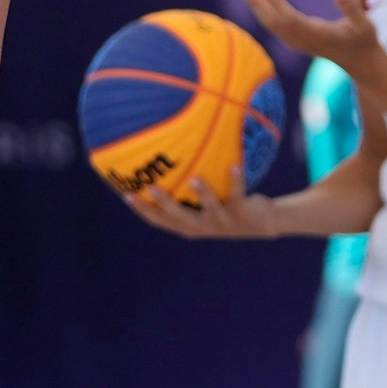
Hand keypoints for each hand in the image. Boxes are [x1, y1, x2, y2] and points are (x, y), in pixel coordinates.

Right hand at [122, 165, 280, 239]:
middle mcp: (203, 227)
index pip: (161, 221)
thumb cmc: (222, 207)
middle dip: (165, 204)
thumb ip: (183, 193)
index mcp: (189, 226)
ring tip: (195, 179)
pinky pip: (238, 195)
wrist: (260, 224)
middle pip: (180, 218)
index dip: (144, 210)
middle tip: (150, 187)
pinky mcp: (241, 214)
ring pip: (210, 209)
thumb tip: (163, 160)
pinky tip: (234, 166)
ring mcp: (222, 222)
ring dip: (203, 194)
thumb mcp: (201, 205)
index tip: (127, 194)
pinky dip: (236, 181)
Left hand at [235, 0, 383, 76]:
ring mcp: (297, 43)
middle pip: (274, 22)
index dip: (276, 4)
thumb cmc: (364, 41)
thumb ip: (352, 8)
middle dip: (256, 3)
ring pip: (271, 24)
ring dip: (256, 5)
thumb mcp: (364, 25)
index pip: (291, 19)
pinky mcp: (296, 41)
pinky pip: (275, 25)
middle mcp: (302, 40)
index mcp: (317, 35)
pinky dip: (264, 10)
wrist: (361, 64)